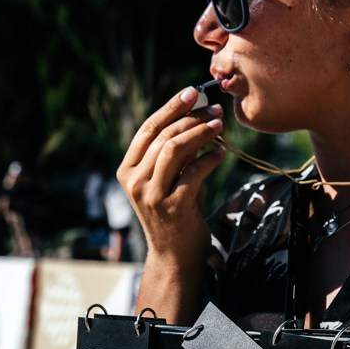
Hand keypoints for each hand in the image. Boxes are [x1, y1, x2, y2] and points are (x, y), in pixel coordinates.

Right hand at [116, 87, 226, 267]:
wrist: (175, 256)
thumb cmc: (175, 213)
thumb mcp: (169, 179)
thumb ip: (175, 153)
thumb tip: (196, 115)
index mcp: (128, 170)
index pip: (147, 129)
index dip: (171, 107)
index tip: (193, 92)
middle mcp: (134, 181)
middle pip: (163, 136)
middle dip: (191, 118)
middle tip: (215, 110)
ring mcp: (151, 195)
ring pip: (174, 149)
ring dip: (200, 133)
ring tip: (219, 125)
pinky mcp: (172, 207)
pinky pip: (193, 173)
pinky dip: (209, 159)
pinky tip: (221, 153)